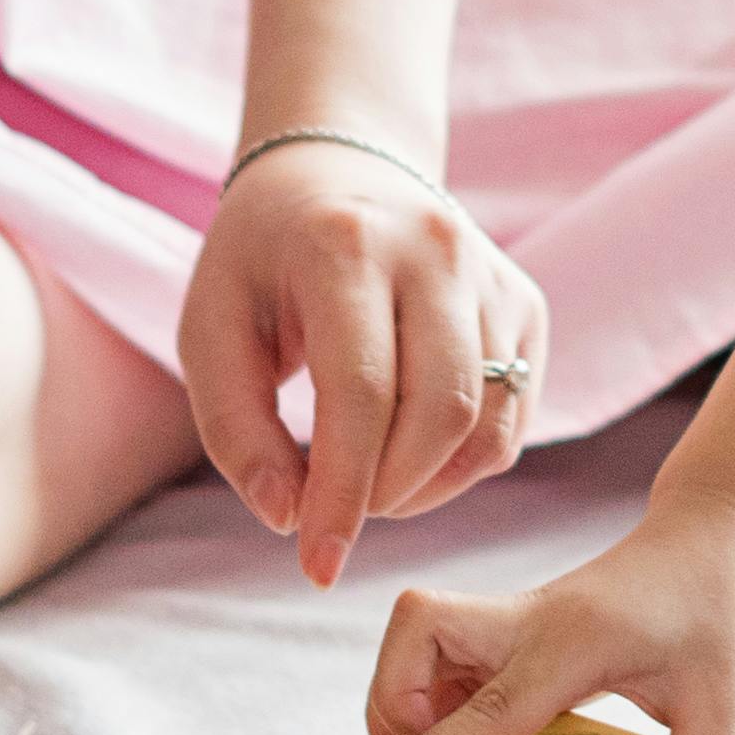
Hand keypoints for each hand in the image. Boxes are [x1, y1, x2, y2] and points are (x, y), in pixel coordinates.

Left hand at [177, 136, 546, 585]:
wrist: (335, 170)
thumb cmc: (260, 262)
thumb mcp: (209, 330)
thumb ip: (235, 429)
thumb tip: (289, 517)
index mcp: (345, 244)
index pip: (361, 392)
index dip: (342, 493)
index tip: (316, 565)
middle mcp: (436, 249)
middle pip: (441, 413)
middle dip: (387, 493)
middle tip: (335, 510)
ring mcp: (491, 274)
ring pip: (488, 424)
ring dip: (428, 487)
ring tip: (368, 482)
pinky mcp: (525, 302)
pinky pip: (512, 416)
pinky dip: (463, 463)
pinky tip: (408, 453)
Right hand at [353, 504, 734, 734]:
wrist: (710, 542)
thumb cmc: (716, 615)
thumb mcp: (730, 701)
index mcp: (576, 640)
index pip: (494, 702)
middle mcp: (527, 621)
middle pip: (416, 636)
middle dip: (394, 705)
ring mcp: (509, 620)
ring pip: (413, 641)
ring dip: (404, 702)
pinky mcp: (504, 628)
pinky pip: (435, 658)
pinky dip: (429, 700)